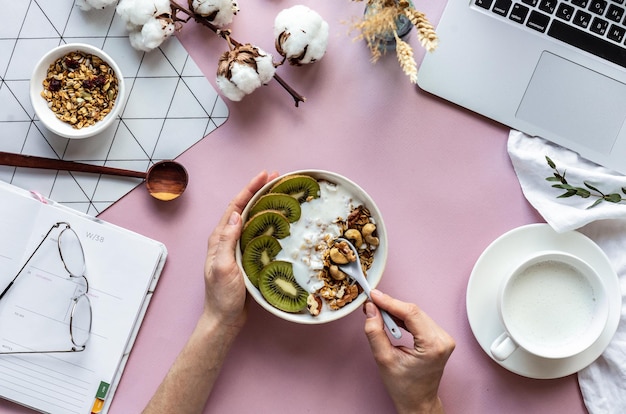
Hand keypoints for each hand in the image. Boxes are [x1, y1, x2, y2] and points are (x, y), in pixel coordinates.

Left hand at [202, 170, 277, 335]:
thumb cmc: (222, 295)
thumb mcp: (223, 267)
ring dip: (264, 204)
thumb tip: (236, 216)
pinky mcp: (246, 256)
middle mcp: (227, 239)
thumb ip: (226, 242)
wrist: (225, 318)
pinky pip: (258, 233)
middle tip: (277, 177)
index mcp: (219, 238)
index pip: (235, 207)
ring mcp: (237, 247)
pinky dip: (268, 222)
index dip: (249, 188)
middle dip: (258, 190)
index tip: (265, 175)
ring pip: (252, 219)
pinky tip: (279, 221)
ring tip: (280, 192)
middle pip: (244, 208)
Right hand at [364, 289, 454, 413]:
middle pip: (413, 311)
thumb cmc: (404, 387)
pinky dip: (403, 317)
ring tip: (377, 312)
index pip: (410, 313)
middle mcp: (442, 339)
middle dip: (390, 305)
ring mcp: (443, 338)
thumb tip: (370, 309)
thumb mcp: (383, 359)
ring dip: (396, 311)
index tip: (373, 295)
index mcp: (433, 345)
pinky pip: (419, 319)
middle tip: (371, 303)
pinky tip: (390, 318)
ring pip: (416, 313)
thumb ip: (375, 332)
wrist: (418, 402)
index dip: (389, 302)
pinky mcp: (439, 337)